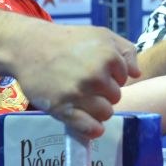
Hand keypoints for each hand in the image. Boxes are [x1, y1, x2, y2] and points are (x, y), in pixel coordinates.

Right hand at [14, 24, 139, 139]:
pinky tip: (90, 125)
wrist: (28, 47)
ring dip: (97, 110)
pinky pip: (90, 128)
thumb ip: (125, 50)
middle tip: (85, 85)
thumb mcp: (101, 35)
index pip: (124, 79)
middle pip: (115, 97)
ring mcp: (78, 93)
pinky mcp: (62, 108)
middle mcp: (95, 74)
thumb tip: (137, 74)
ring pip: (105, 114)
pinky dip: (93, 130)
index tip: (96, 72)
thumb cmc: (68, 40)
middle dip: (104, 93)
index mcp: (108, 55)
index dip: (112, 77)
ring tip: (82, 100)